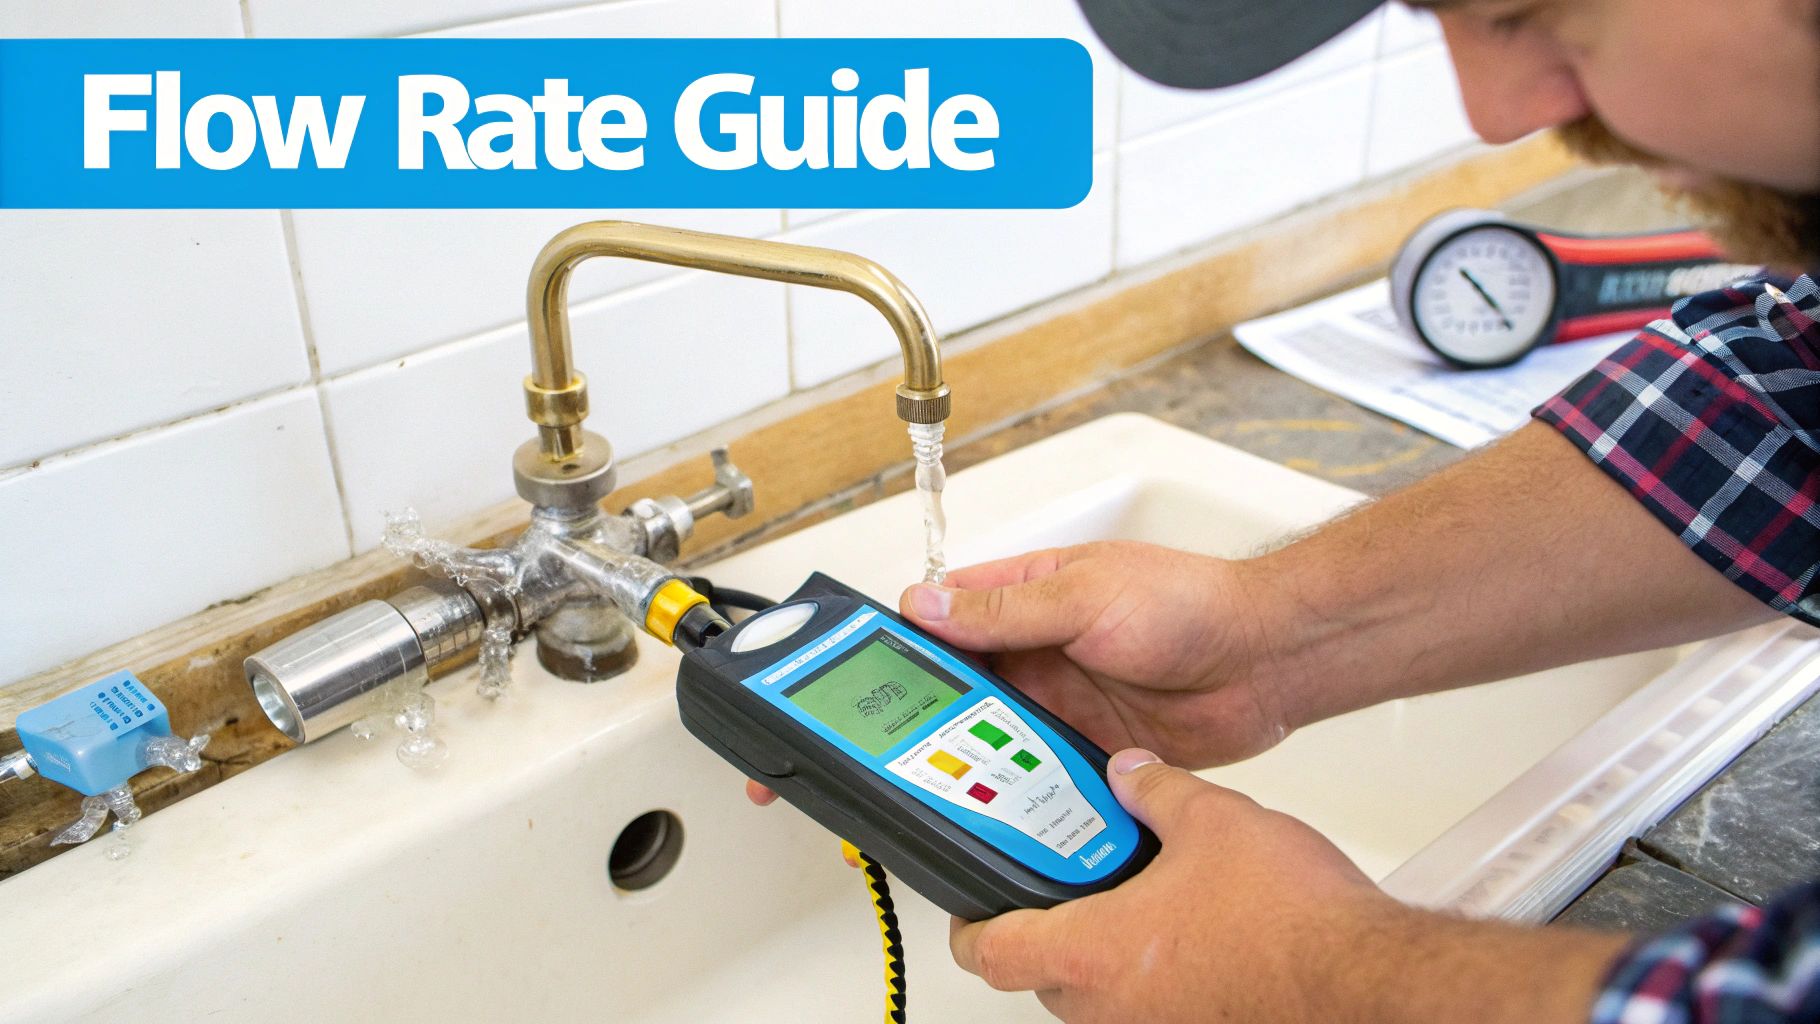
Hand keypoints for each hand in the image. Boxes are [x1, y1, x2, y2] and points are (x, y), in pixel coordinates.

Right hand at [902, 541, 1288, 768]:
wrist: (1265, 660)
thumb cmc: (1190, 603)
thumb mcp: (1083, 595)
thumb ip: (1004, 609)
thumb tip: (928, 604)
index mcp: (1029, 593)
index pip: (946, 612)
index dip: (908, 638)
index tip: (874, 669)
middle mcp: (1039, 648)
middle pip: (962, 682)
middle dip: (932, 708)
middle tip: (899, 737)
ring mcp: (1063, 699)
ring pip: (996, 731)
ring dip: (978, 748)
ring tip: (946, 775)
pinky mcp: (1090, 746)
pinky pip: (1041, 769)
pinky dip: (1024, 784)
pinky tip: (1005, 800)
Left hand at [949, 750, 1630, 1023]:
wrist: (1365, 980)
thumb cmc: (1290, 923)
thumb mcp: (1211, 819)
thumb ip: (1153, 790)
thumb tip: (1129, 774)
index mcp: (1092, 952)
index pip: (988, 951)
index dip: (969, 924)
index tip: (971, 903)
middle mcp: (1112, 1009)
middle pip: (1042, 976)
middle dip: (1052, 927)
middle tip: (1069, 882)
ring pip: (1100, 998)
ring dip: (1109, 954)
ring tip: (1142, 900)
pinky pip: (1154, 1009)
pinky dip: (1158, 976)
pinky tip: (1195, 935)